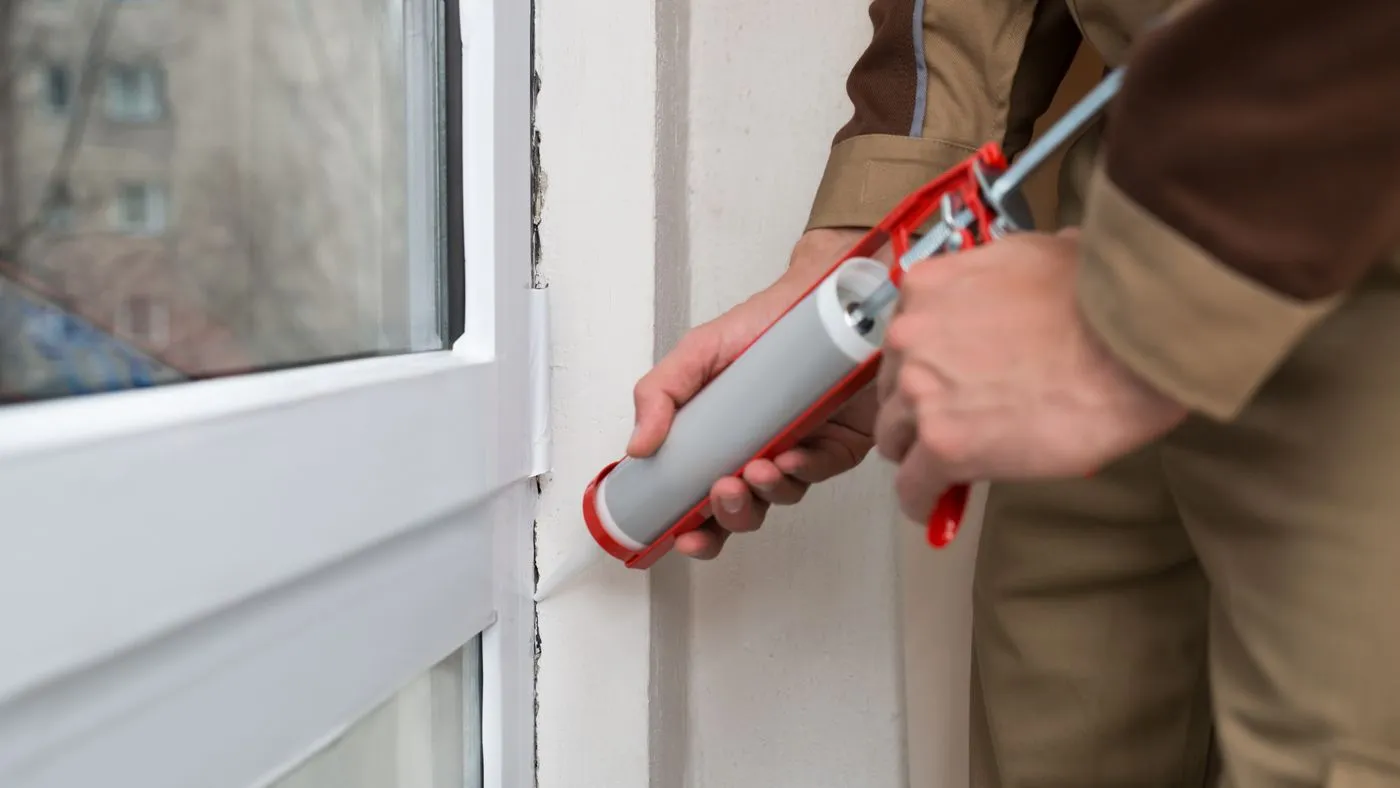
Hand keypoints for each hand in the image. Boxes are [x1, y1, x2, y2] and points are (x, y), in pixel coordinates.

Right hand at [629, 228, 877, 559]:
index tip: (681, 535)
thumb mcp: (698, 352)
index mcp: (721, 440)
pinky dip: (804, 471)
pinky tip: (791, 458)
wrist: (818, 295)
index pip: (702, 499)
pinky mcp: (839, 443)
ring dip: (765, 494)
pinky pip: (821, 471)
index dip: (693, 526)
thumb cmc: (760, 323)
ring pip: (781, 497)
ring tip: (756, 471)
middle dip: (730, 515)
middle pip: (743, 510)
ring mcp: (799, 449)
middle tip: (722, 492)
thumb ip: (661, 394)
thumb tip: (637, 448)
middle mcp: (759, 451)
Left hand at [872, 229, 1187, 522]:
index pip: (905, 338)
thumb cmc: (1104, 296)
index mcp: (928, 286)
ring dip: (918, 452)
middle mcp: (909, 336)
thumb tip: (1060, 252)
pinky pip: (914, 486)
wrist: (1134, 339)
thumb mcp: (1048, 252)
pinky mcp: (943, 445)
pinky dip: (923, 499)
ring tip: (948, 467)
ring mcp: (920, 391)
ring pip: (894, 438)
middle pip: (892, 388)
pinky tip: (937, 507)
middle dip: (919, 407)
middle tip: (958, 423)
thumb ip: (1018, 266)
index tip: (948, 383)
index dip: (926, 366)